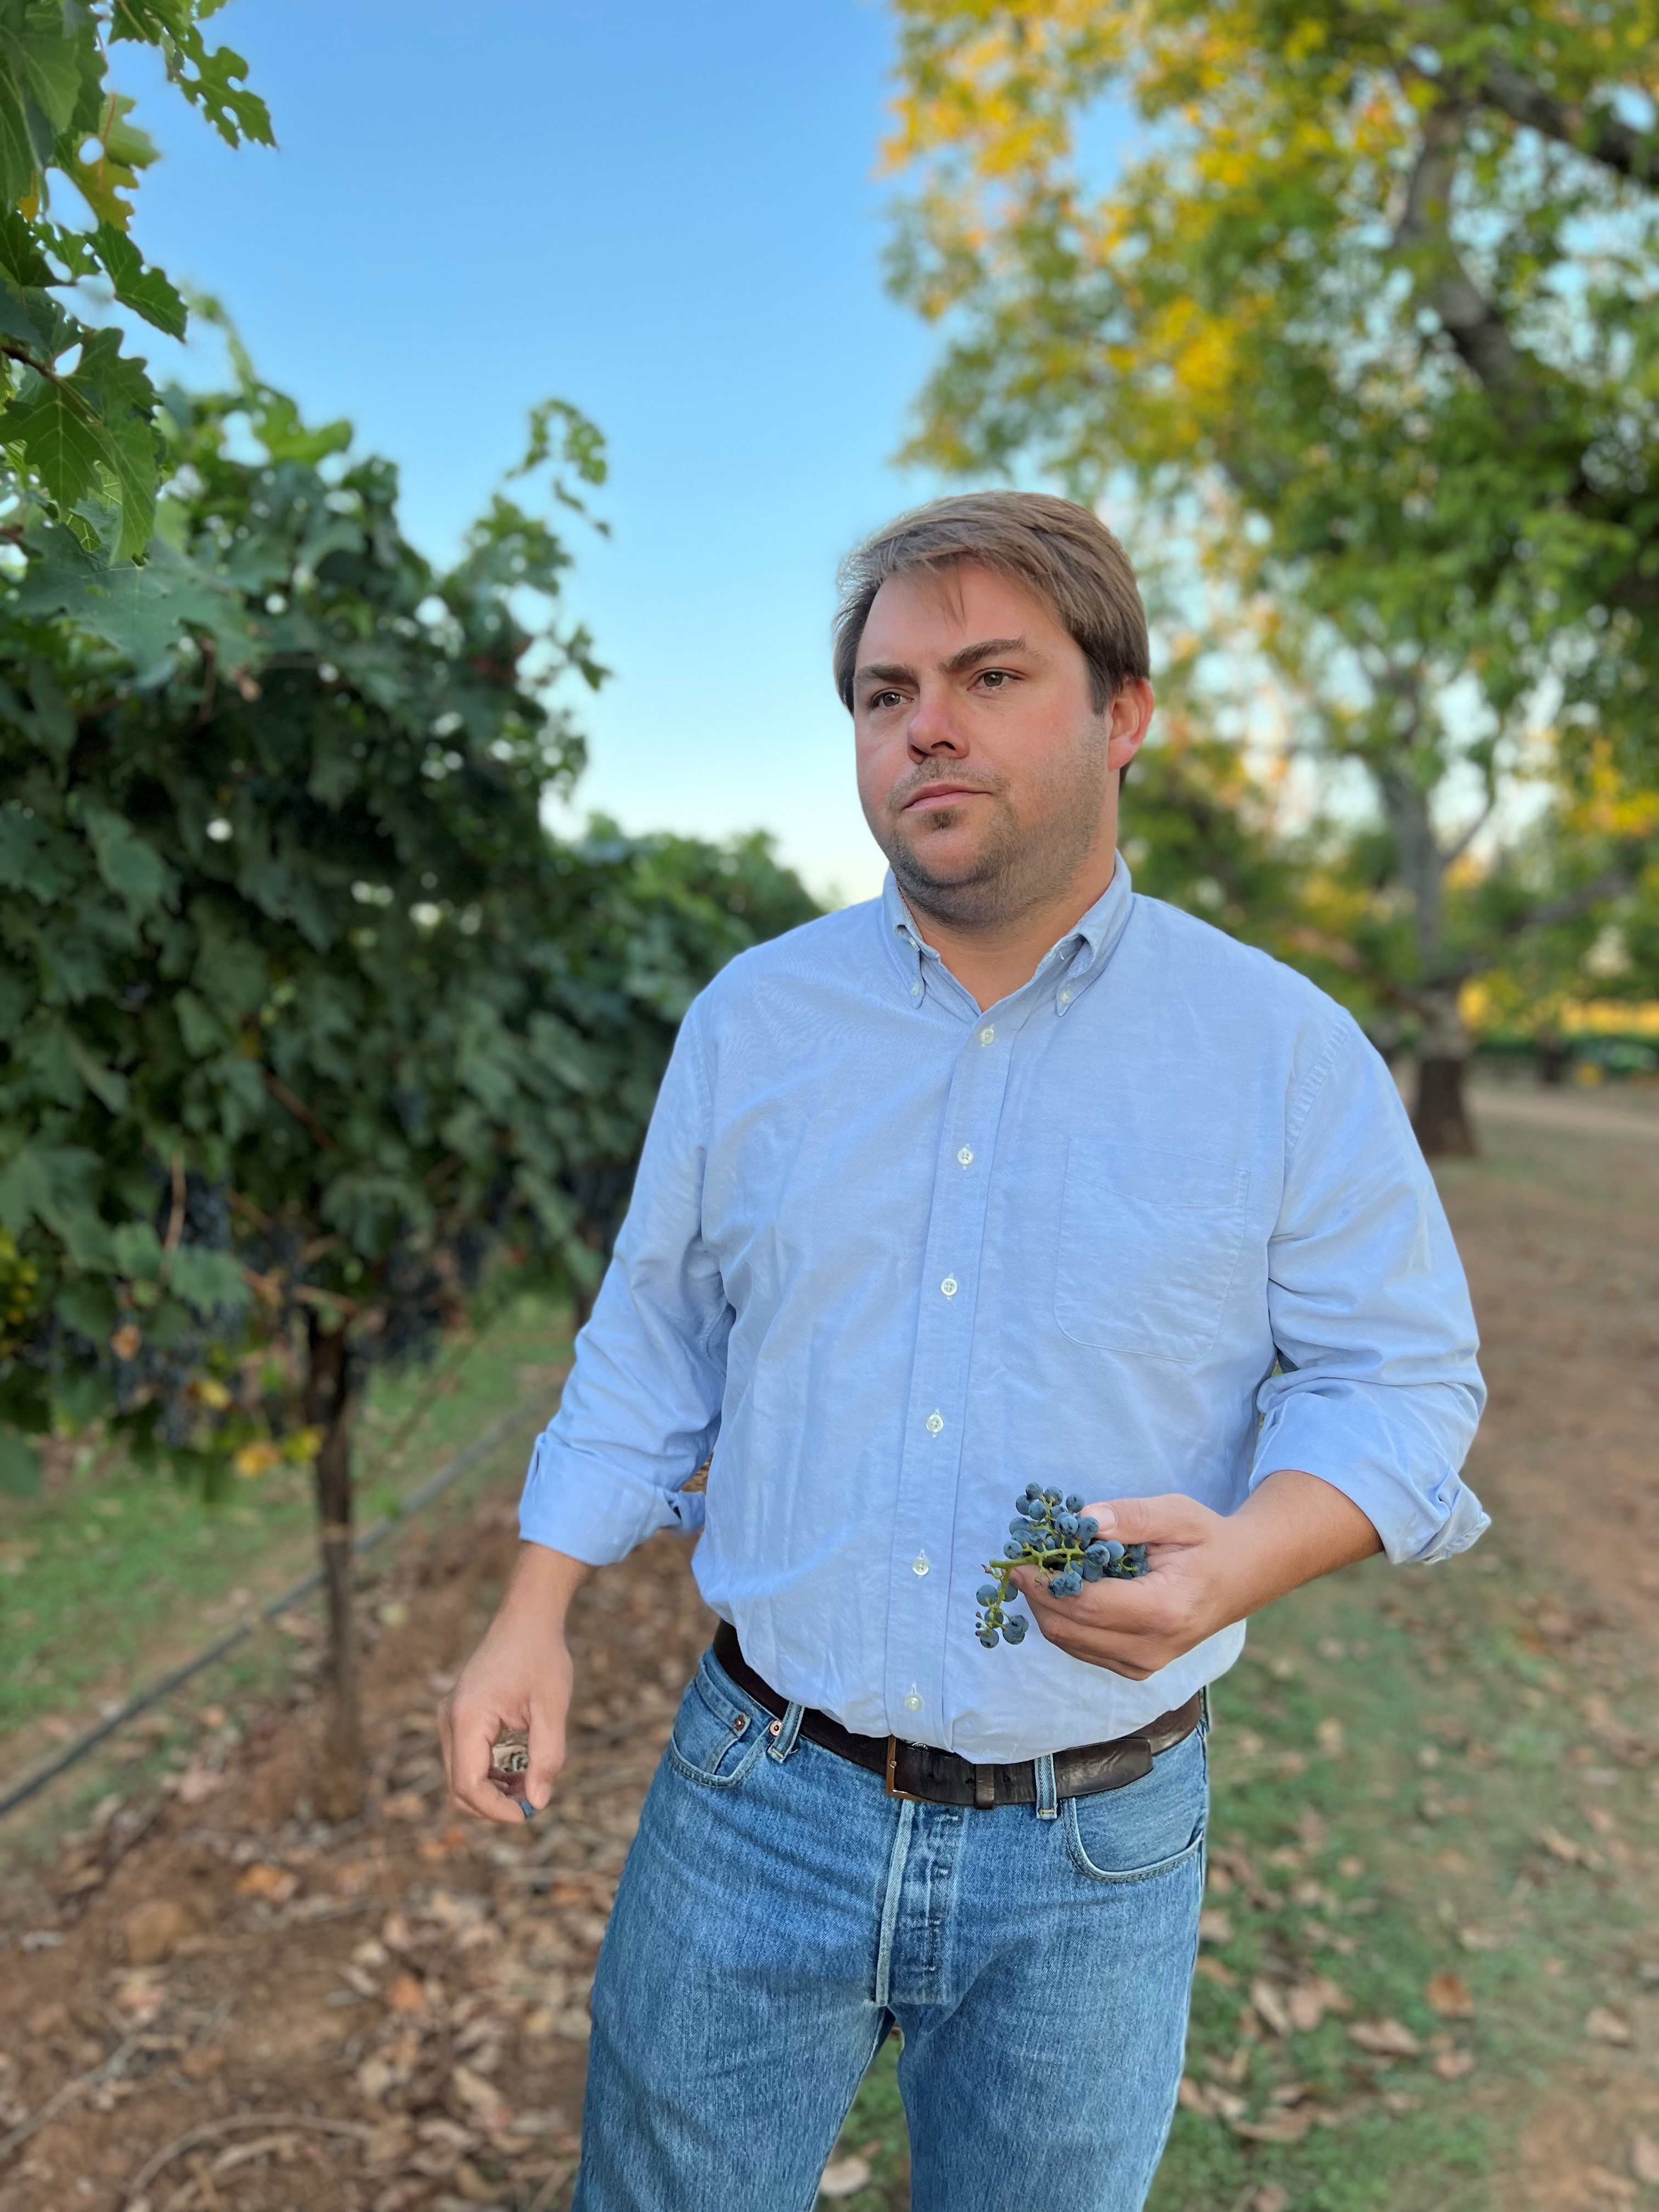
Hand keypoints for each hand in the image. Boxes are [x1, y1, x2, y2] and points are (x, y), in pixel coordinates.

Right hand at [438, 1542, 589, 1822]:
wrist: (527, 1618)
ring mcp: (450, 1718)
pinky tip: (521, 1766)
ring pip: (461, 1776)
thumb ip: (546, 1756)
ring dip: (492, 1790)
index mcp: (467, 1718)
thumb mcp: (552, 1707)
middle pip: (458, 1788)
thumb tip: (538, 1803)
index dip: (495, 1810)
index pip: (468, 1785)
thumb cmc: (541, 1656)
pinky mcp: (458, 1717)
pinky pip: (466, 1759)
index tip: (527, 1815)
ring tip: (531, 1783)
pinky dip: (490, 1772)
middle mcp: (449, 1720)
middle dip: (493, 1805)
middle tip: (531, 1804)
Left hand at [1011, 1471, 1381, 1680]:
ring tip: (1038, 1572)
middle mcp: (1151, 1649)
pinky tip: (1064, 1591)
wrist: (1244, 1576)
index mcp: (1163, 1612)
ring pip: (1070, 1644)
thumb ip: (1131, 1517)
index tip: (1020, 1558)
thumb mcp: (1177, 1515)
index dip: (1044, 1583)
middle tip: (1020, 1562)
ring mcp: (1144, 1665)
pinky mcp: (1137, 1669)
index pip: (1086, 1605)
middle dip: (1036, 1597)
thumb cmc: (1209, 1541)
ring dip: (1047, 1609)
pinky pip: (1083, 1649)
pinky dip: (1065, 1622)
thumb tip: (1083, 1521)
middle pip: (1069, 1630)